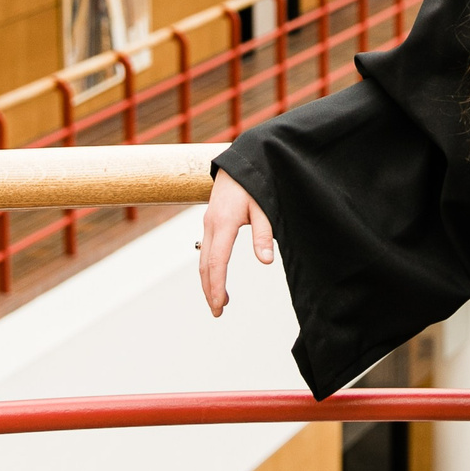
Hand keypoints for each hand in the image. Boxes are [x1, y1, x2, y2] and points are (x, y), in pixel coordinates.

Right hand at [199, 170, 274, 316]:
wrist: (242, 158)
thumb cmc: (256, 180)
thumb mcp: (265, 205)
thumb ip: (264, 233)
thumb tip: (266, 261)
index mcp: (223, 222)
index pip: (216, 262)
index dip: (216, 286)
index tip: (219, 306)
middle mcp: (211, 223)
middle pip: (204, 265)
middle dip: (209, 290)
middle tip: (218, 312)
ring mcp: (208, 221)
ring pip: (203, 258)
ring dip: (208, 280)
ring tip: (220, 300)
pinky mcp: (211, 220)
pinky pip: (207, 249)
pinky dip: (209, 267)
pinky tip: (218, 276)